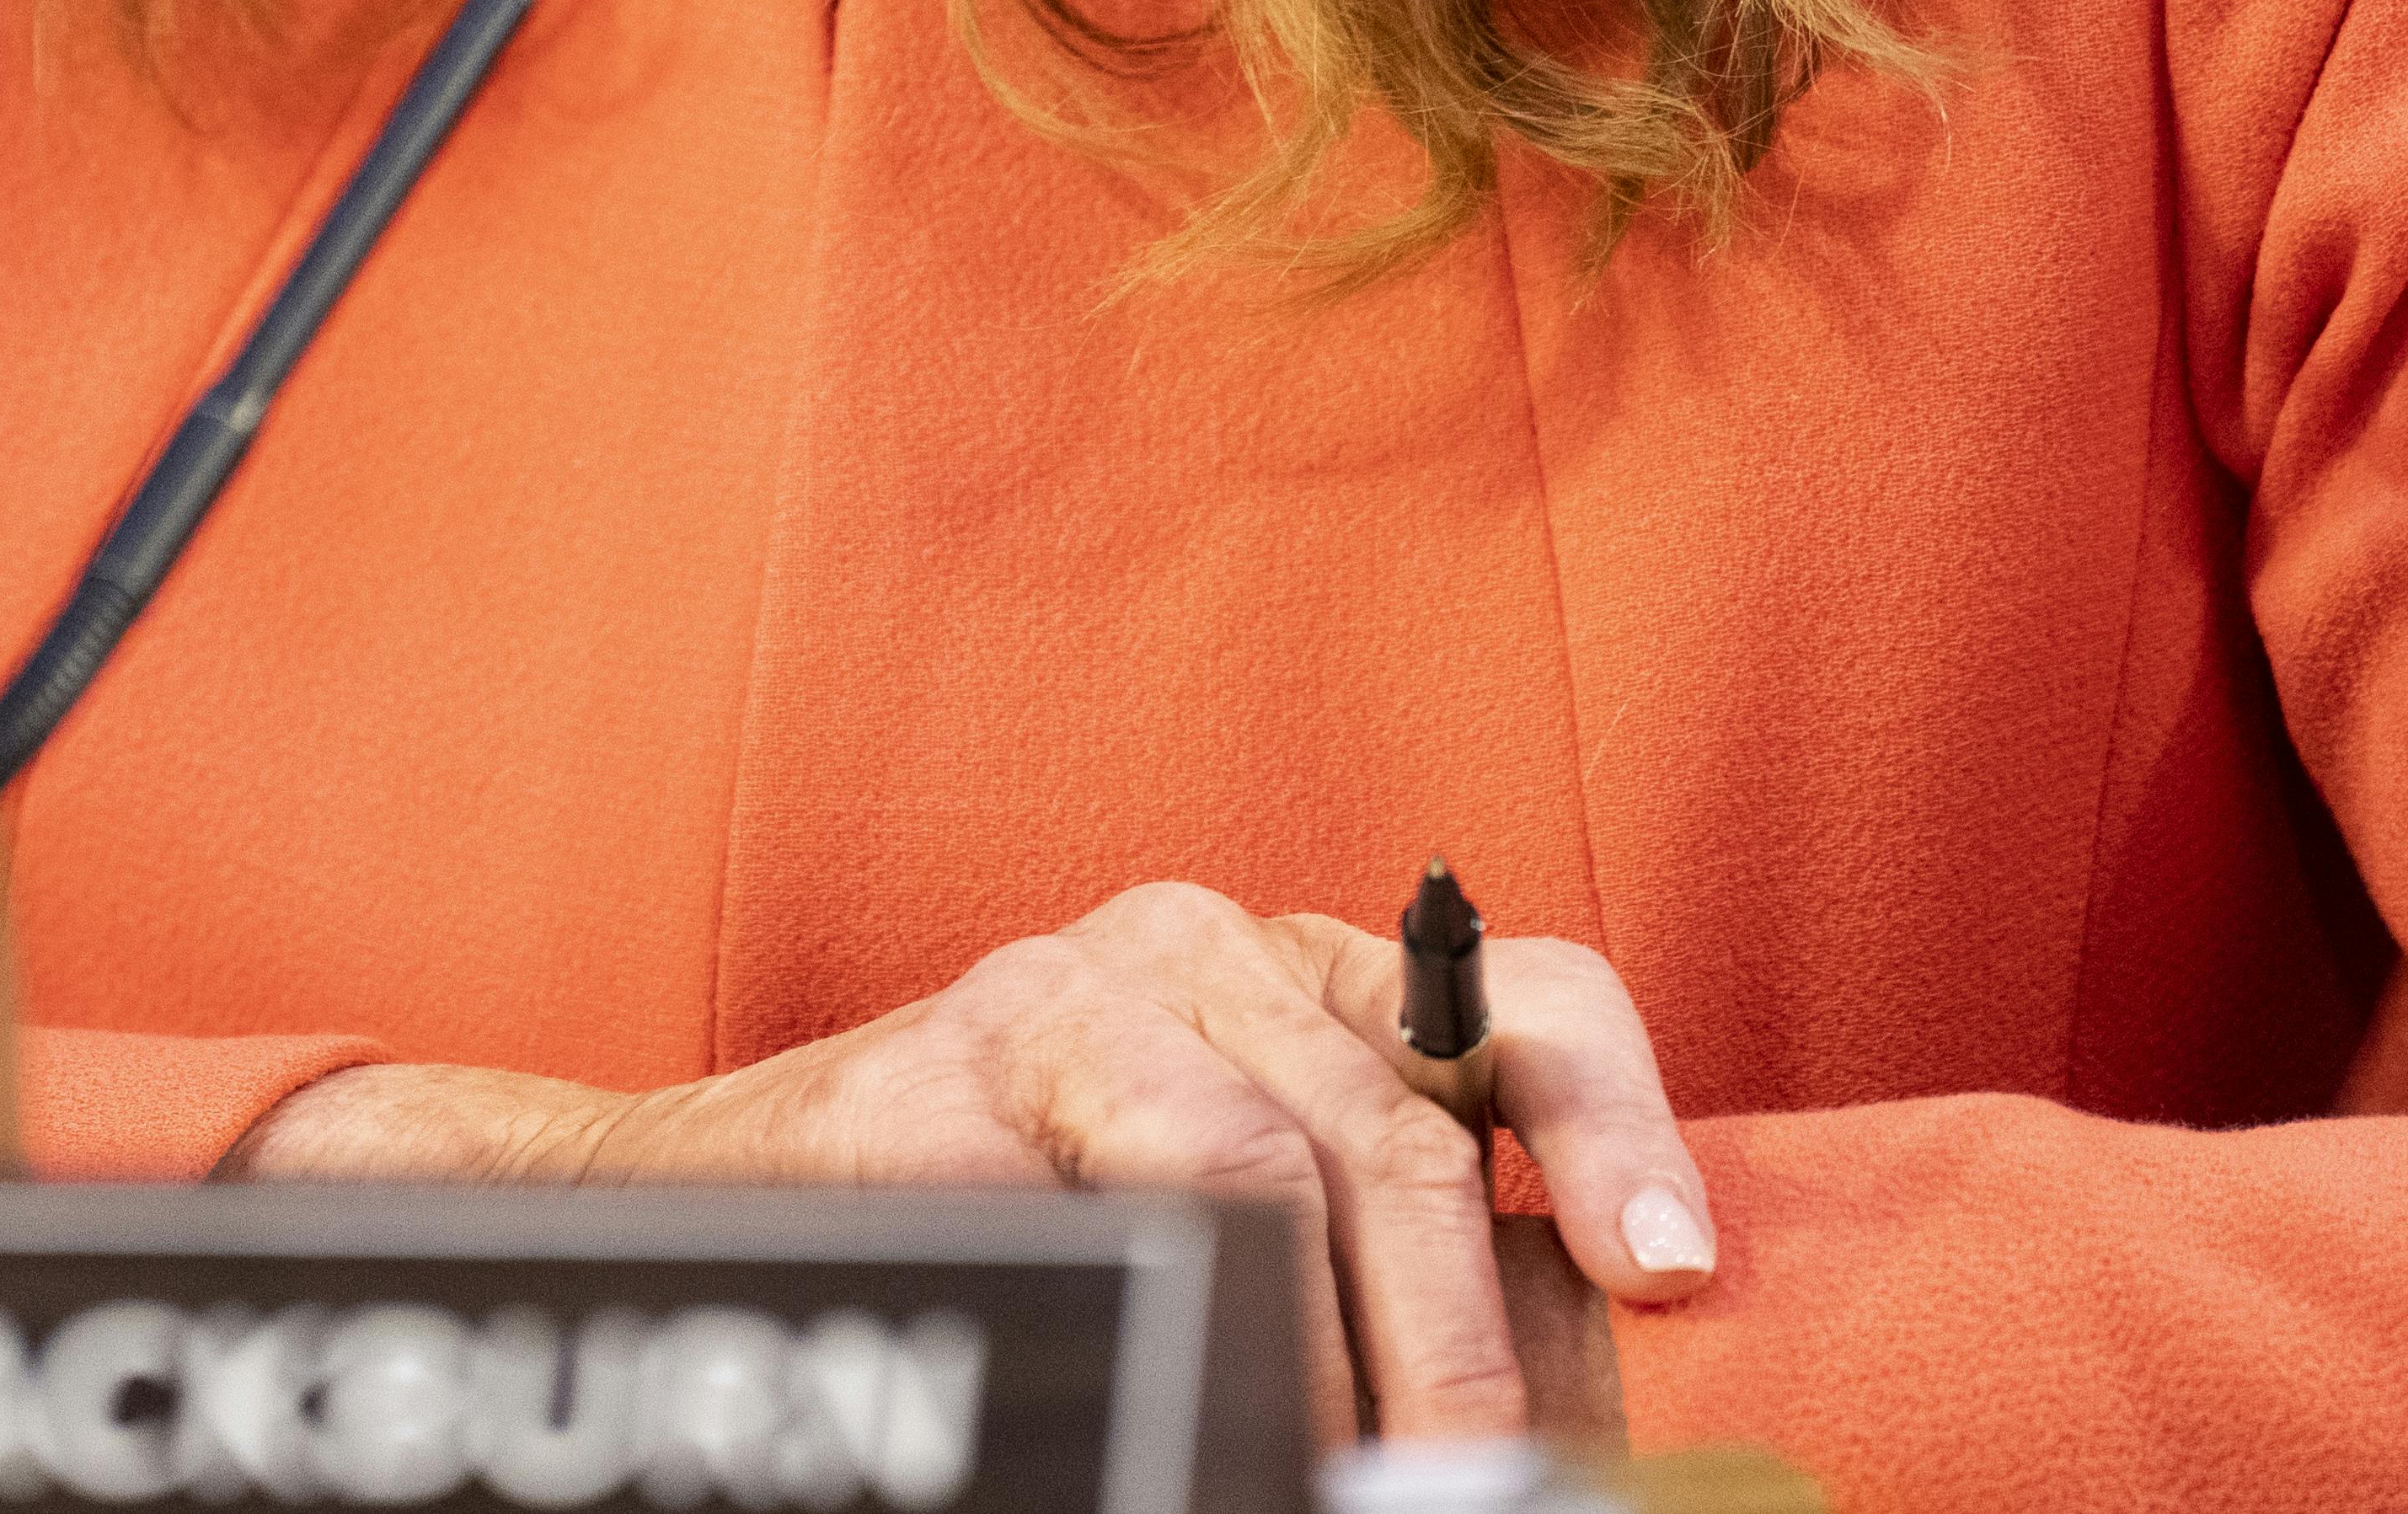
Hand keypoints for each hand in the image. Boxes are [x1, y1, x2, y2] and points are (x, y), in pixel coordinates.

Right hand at [225, 880, 1718, 1445]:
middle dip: (1464, 1353)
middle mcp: (1206, 947)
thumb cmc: (1031, 1215)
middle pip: (1405, 1142)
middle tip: (1479, 1490)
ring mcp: (1072, 991)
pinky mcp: (951, 1064)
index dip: (1617, 1132)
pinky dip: (1186, 1333)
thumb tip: (1539, 1429)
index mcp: (1314, 976)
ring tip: (1339, 1477)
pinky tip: (1192, 1404)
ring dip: (1327, 1368)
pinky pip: (1116, 1206)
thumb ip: (1382, 1268)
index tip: (1674, 1275)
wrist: (732, 1193)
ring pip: (1272, 1170)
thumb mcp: (1244, 1217)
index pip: (1526, 1012)